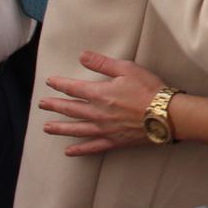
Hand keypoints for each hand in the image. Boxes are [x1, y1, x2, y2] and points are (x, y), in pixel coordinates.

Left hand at [41, 50, 165, 156]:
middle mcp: (97, 113)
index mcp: (99, 94)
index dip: (59, 84)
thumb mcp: (127, 69)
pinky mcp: (114, 141)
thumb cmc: (149, 89)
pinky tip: (69, 151)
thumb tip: (82, 56)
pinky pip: (92, 147)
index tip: (49, 82)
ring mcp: (104, 129)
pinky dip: (79, 150)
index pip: (73, 88)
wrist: (166, 114)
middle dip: (54, 106)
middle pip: (70, 109)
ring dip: (60, 128)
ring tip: (47, 128)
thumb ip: (102, 63)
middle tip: (42, 104)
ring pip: (76, 129)